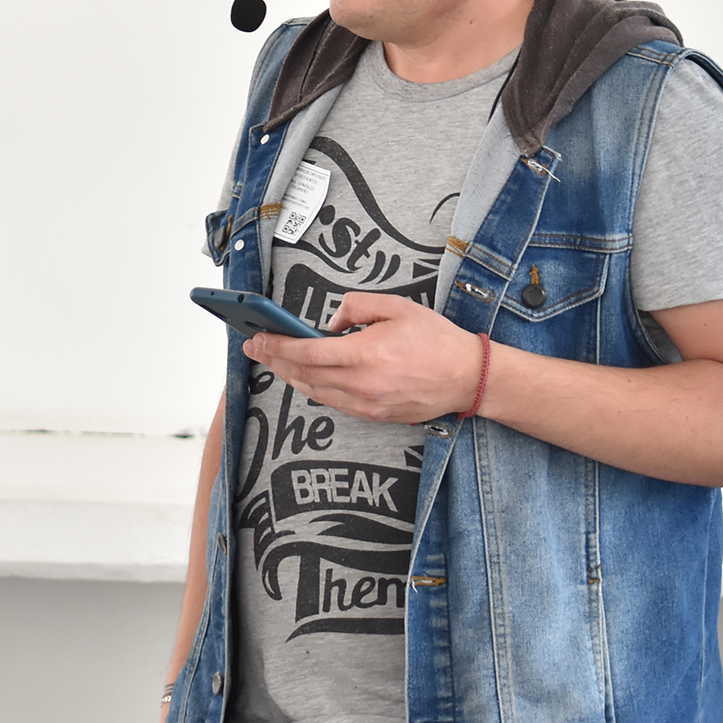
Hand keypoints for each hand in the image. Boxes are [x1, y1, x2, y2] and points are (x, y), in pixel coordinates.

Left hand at [243, 292, 483, 424]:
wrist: (467, 377)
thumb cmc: (435, 340)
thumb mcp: (396, 306)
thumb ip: (355, 307)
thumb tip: (329, 323)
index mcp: (365, 354)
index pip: (307, 352)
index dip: (277, 346)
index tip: (259, 338)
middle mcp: (362, 384)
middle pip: (304, 375)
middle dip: (274, 361)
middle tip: (255, 348)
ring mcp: (367, 404)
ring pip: (315, 392)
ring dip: (290, 377)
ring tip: (274, 361)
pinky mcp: (374, 415)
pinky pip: (333, 403)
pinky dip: (313, 389)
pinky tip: (305, 377)